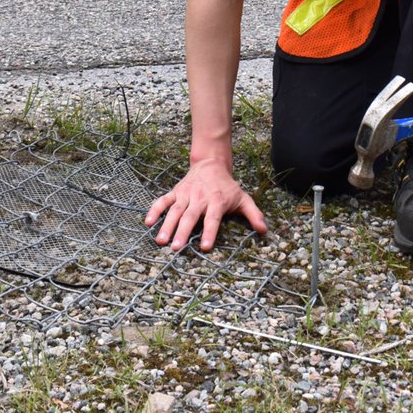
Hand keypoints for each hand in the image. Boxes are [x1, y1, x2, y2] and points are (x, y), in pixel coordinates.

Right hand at [144, 158, 267, 251]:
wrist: (211, 164)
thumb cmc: (227, 187)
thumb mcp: (243, 198)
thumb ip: (253, 214)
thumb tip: (265, 230)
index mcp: (217, 201)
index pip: (213, 219)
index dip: (210, 232)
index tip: (205, 247)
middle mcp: (200, 198)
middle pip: (190, 216)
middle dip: (182, 232)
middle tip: (175, 248)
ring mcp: (186, 195)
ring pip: (175, 210)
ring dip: (167, 225)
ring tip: (161, 241)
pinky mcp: (175, 192)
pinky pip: (163, 201)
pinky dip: (154, 210)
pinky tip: (147, 222)